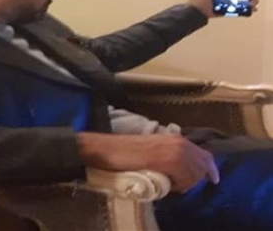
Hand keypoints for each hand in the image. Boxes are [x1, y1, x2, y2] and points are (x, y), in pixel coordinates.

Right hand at [76, 132, 218, 192]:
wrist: (112, 150)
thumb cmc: (129, 152)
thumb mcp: (155, 150)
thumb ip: (171, 155)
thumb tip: (184, 169)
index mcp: (177, 139)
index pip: (204, 154)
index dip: (210, 168)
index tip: (213, 179)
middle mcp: (181, 142)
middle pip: (202, 167)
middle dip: (194, 179)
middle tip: (176, 184)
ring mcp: (177, 151)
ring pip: (194, 175)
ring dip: (185, 183)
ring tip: (168, 182)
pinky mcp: (171, 160)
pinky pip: (185, 179)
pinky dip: (178, 185)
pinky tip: (165, 183)